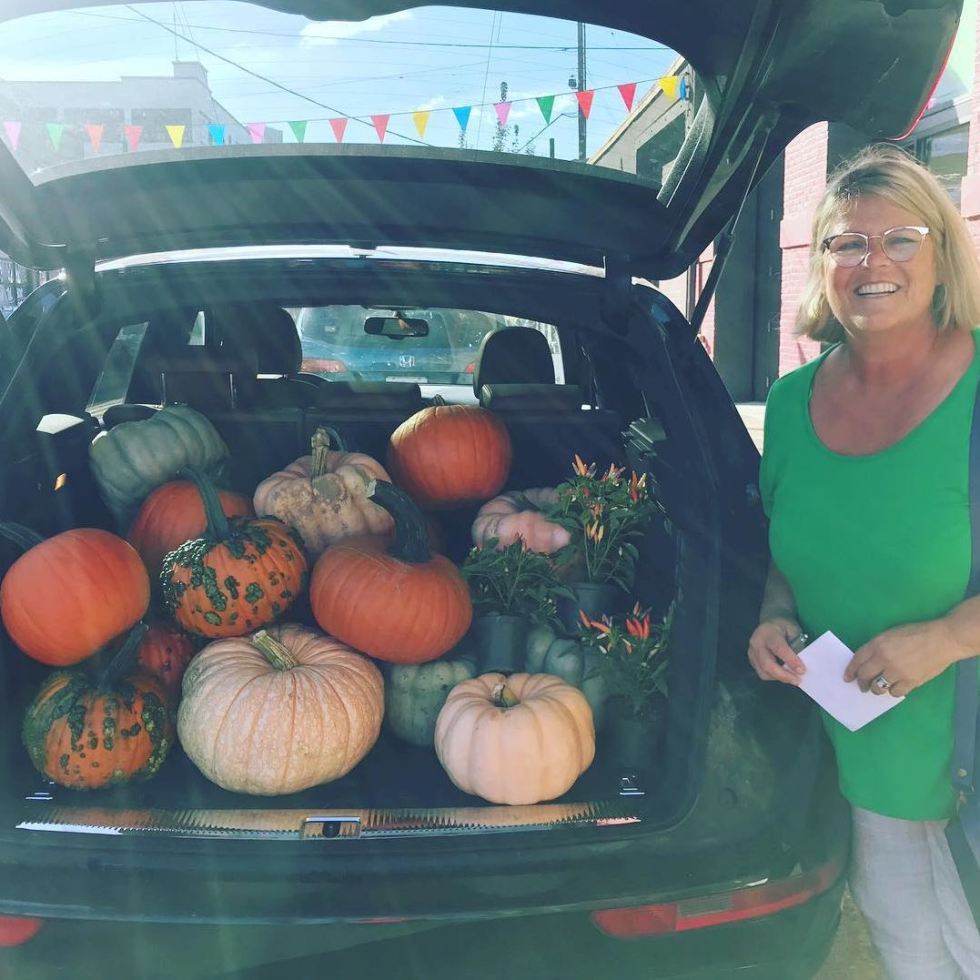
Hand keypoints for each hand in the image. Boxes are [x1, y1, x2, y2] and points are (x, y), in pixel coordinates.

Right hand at [748, 617, 806, 685]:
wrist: (771, 623)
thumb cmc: (785, 627)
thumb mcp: (794, 631)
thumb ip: (796, 647)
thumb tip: (800, 667)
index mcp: (768, 632)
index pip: (779, 649)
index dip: (791, 661)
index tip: (802, 671)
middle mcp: (756, 642)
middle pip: (767, 664)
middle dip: (783, 675)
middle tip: (797, 681)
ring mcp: (752, 652)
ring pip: (763, 672)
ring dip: (779, 678)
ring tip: (792, 678)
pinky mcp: (751, 660)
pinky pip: (762, 673)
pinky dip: (774, 677)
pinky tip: (783, 674)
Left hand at [844, 619, 966, 696]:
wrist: (942, 640)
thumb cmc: (917, 633)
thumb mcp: (891, 634)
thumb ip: (877, 647)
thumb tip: (868, 661)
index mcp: (877, 645)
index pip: (857, 660)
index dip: (850, 670)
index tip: (847, 677)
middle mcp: (884, 659)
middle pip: (865, 676)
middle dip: (861, 683)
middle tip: (862, 686)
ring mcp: (897, 672)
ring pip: (878, 688)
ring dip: (876, 689)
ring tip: (878, 688)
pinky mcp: (910, 682)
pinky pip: (895, 692)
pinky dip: (893, 691)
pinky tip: (896, 687)